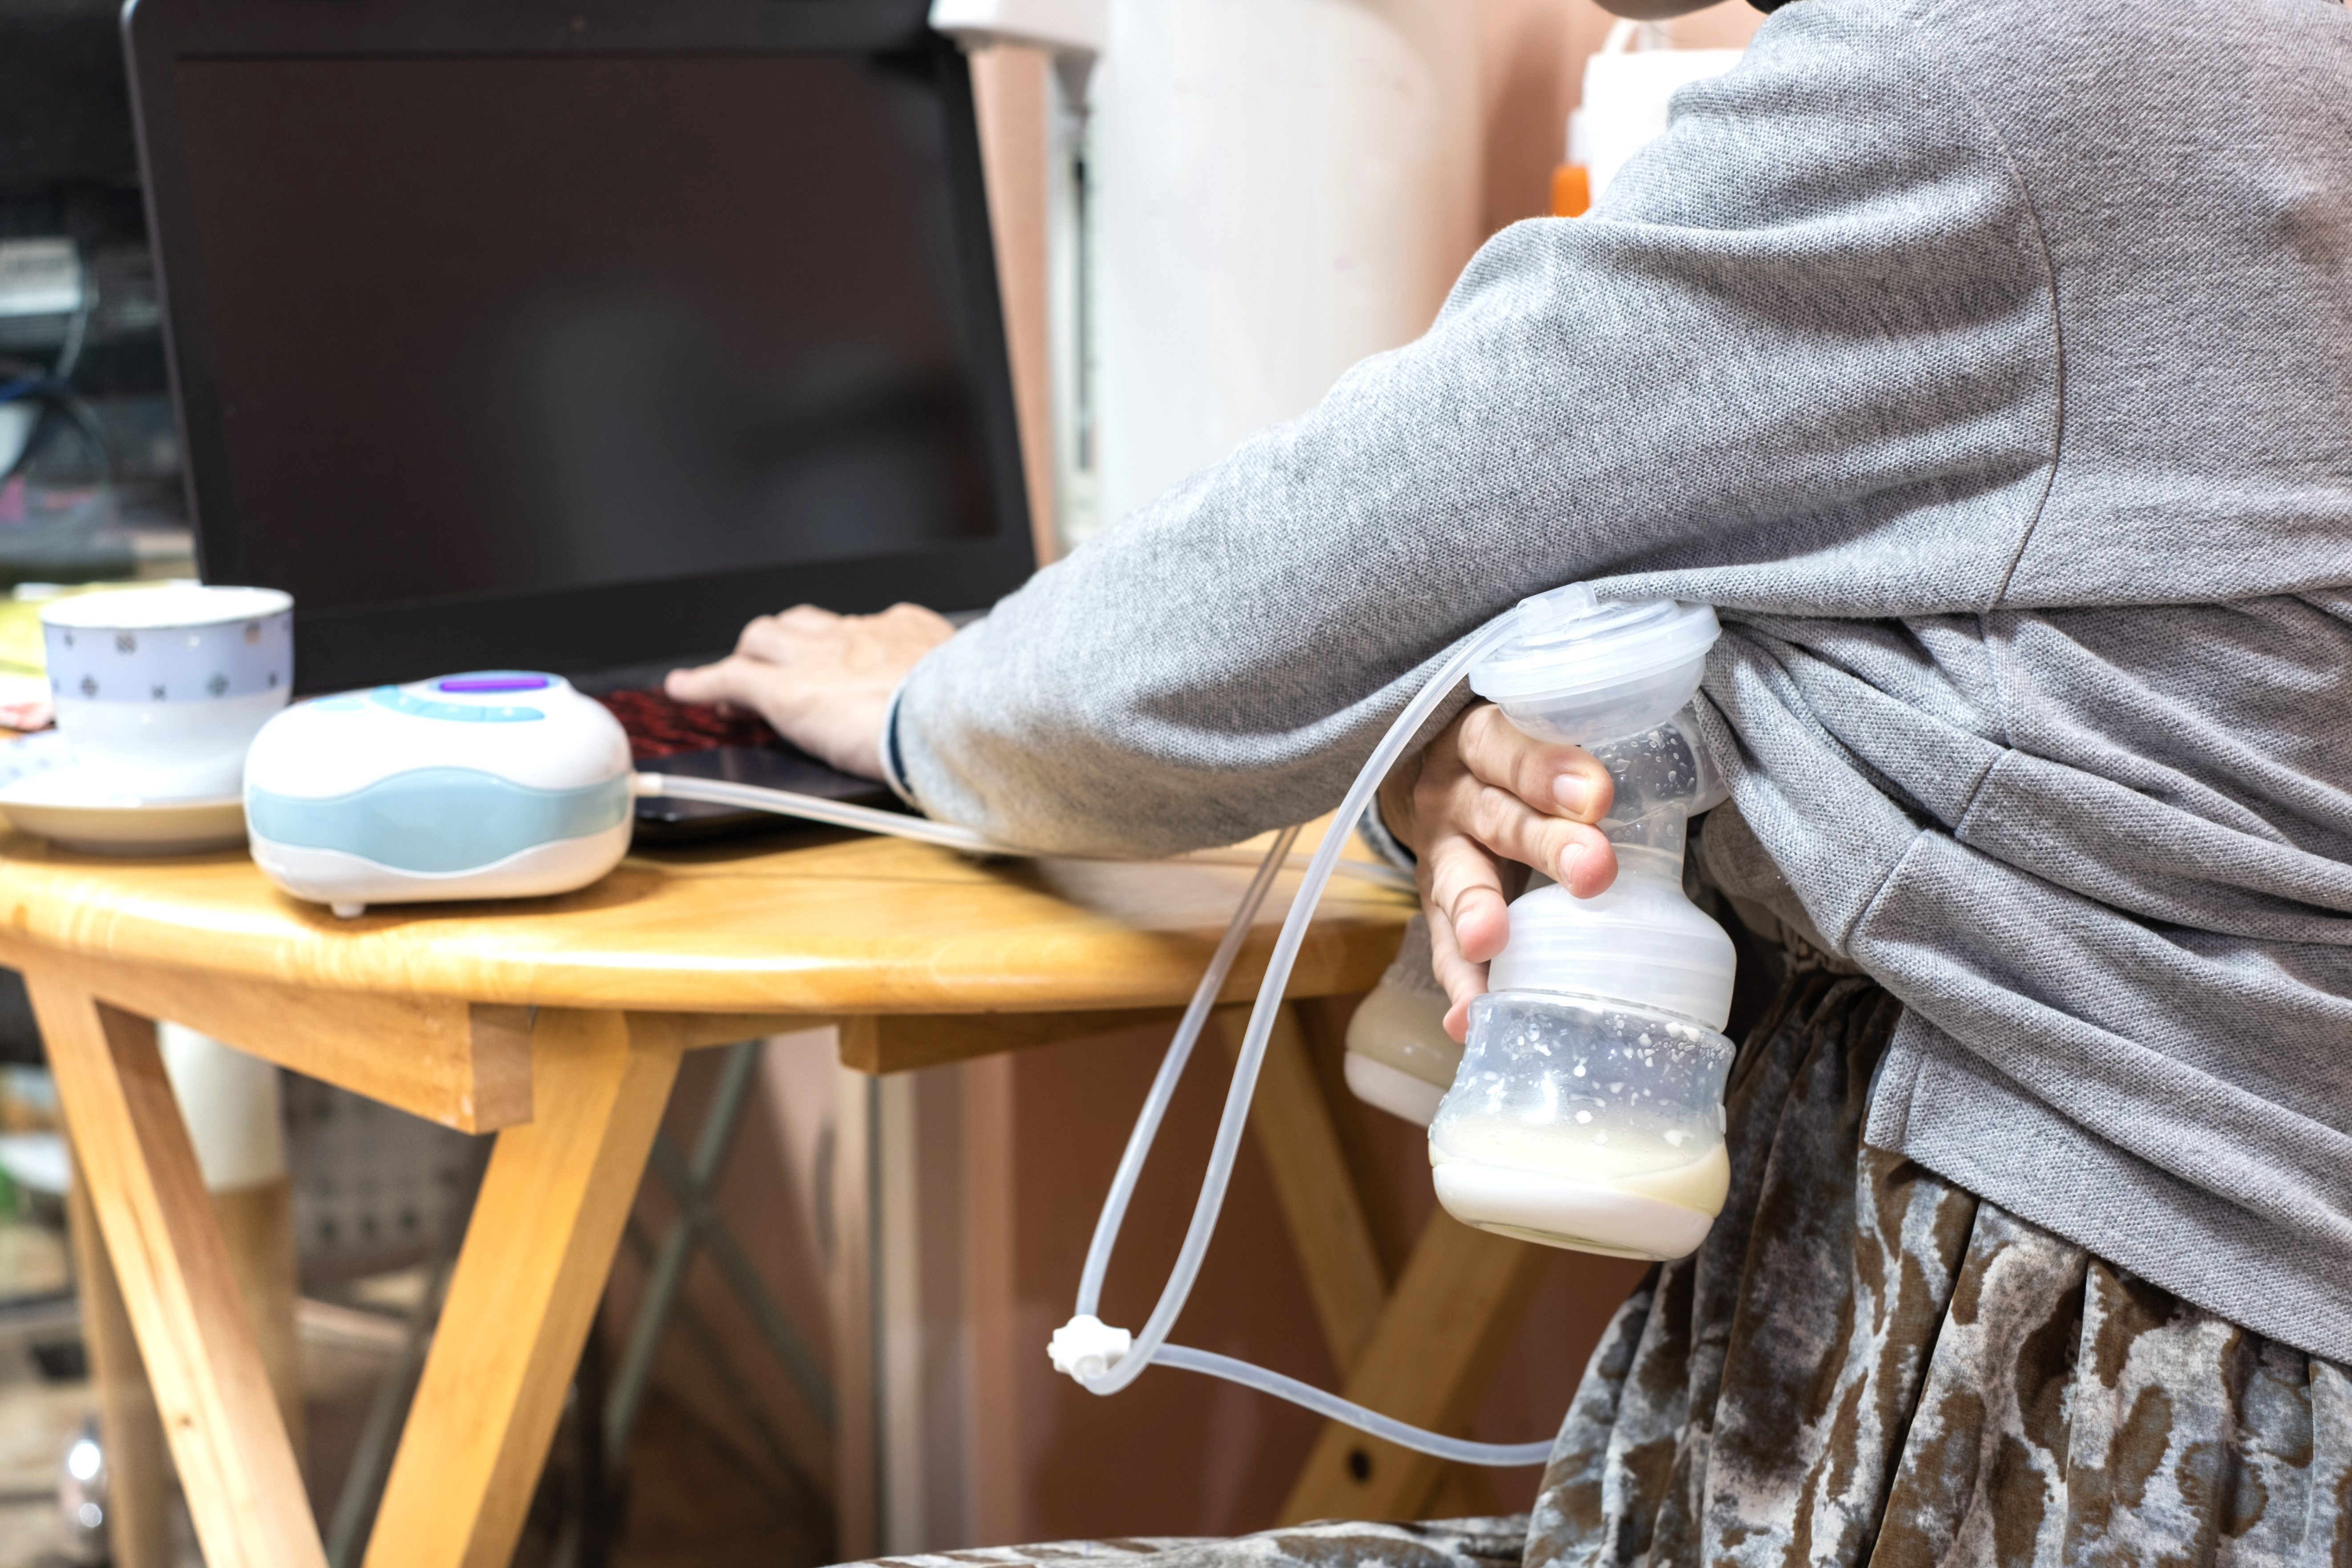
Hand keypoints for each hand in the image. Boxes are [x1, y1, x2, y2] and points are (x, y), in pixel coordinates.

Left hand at [665, 603, 953, 778]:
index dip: (839, 647)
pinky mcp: (785, 690)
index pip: (863, 628)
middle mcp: (857, 635)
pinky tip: (682, 689)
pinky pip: (730, 677)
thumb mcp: (973, 688)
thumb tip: (982, 711)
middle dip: (786, 643)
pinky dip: (702, 683)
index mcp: (907, 633)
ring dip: (748, 657)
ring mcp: (817, 659)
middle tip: (776, 668)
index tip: (840, 664)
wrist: (954, 716)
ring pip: (764, 639)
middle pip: (805, 623)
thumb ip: (965, 687)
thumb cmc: (973, 711)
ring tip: (732, 683)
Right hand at [1377, 703, 1616, 1039]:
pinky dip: (1459, 983)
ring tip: (1490, 941)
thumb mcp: (1538, 739)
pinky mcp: (1434, 909)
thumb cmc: (1516, 764)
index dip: (1549, 769)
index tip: (1598, 795)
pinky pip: (1442, 949)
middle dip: (1544, 846)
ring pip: (1459, 881)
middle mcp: (1452, 796)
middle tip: (1593, 870)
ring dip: (1479, 913)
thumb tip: (1669, 775)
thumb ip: (1584, 755)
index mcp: (1480, 744)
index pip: (1508, 745)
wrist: (1443, 781)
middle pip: (1496, 817)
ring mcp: (1438, 855)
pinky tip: (1468, 1016)